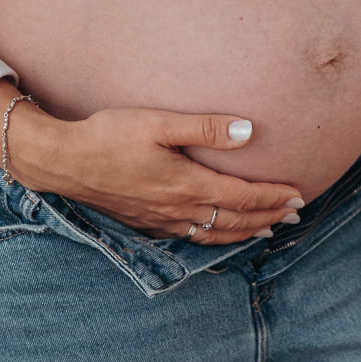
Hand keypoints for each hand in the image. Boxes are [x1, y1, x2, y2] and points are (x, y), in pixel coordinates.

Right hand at [13, 106, 304, 244]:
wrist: (63, 160)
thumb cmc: (108, 135)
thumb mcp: (159, 123)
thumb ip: (206, 128)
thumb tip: (249, 131)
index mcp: (187, 185)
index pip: (243, 197)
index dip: (273, 197)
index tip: (298, 194)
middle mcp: (178, 210)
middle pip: (234, 220)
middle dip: (268, 217)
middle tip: (295, 214)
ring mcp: (160, 221)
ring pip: (215, 235)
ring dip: (245, 232)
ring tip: (267, 229)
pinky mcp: (145, 223)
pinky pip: (191, 238)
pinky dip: (216, 238)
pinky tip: (217, 233)